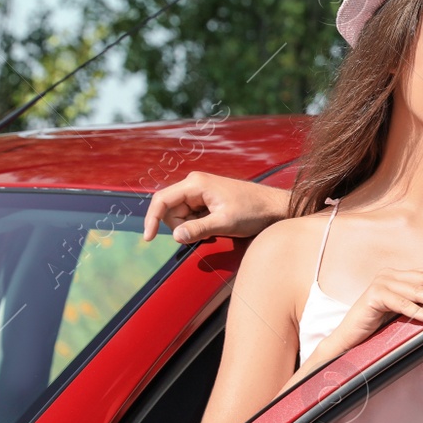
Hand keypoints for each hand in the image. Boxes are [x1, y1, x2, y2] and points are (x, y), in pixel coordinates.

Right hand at [143, 173, 286, 242]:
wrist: (274, 207)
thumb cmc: (253, 211)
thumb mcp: (225, 223)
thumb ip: (198, 229)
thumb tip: (175, 236)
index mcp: (196, 184)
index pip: (161, 200)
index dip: (151, 219)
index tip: (148, 239)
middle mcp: (195, 184)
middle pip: (170, 211)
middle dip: (181, 227)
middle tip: (206, 233)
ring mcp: (200, 192)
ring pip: (180, 216)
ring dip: (192, 228)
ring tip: (215, 228)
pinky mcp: (206, 200)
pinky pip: (191, 217)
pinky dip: (198, 227)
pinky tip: (216, 227)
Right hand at [323, 267, 422, 353]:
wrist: (348, 340)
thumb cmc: (376, 329)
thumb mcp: (402, 313)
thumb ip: (419, 303)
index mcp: (397, 276)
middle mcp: (389, 275)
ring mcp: (380, 283)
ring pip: (416, 291)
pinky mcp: (373, 296)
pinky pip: (402, 304)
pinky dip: (419, 313)